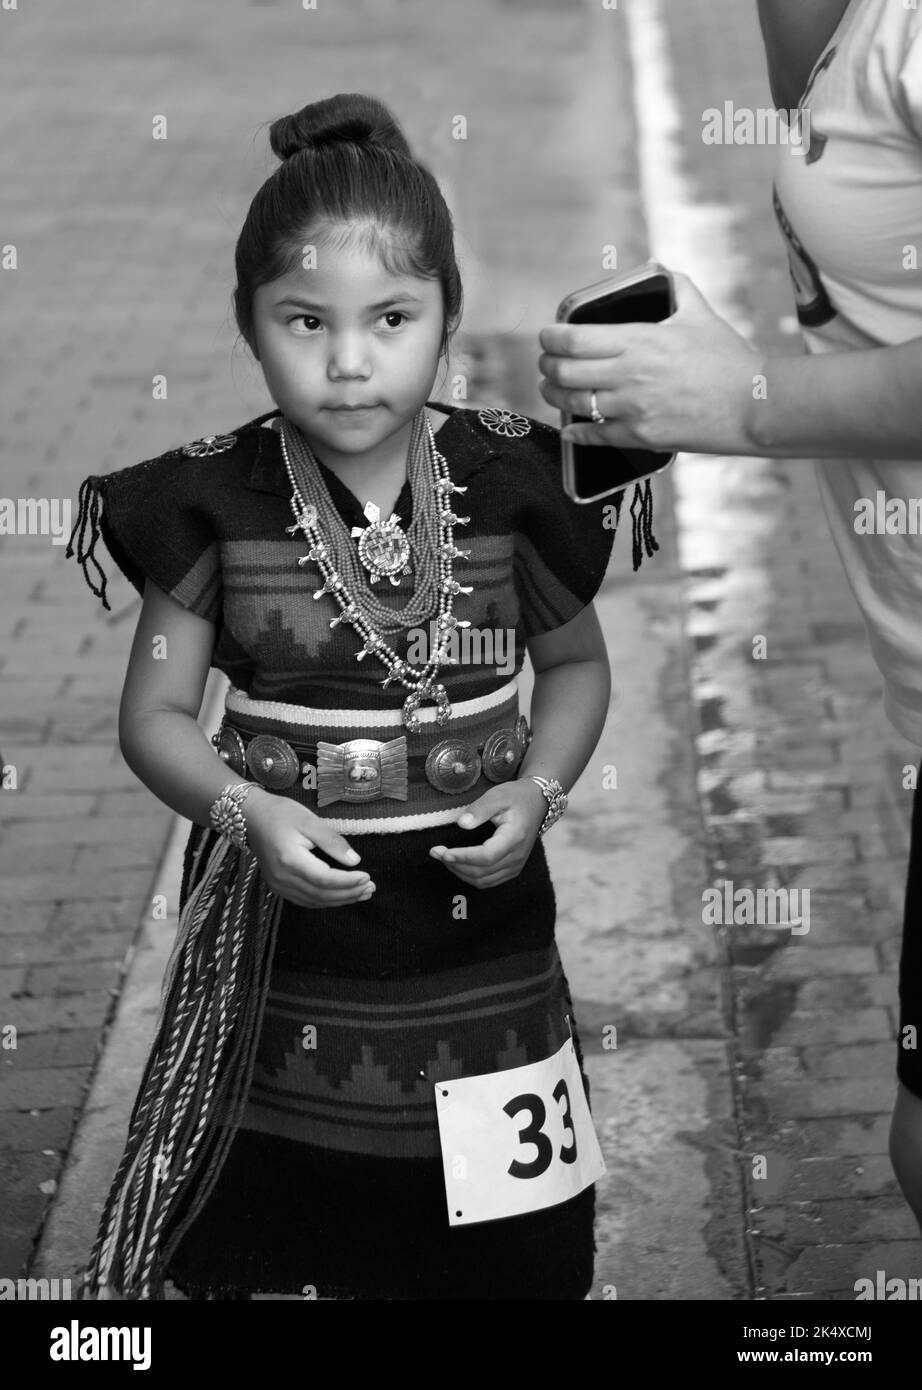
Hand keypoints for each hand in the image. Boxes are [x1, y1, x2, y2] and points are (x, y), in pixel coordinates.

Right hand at [243, 789, 373, 907]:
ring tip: (362, 893)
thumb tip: (355, 861)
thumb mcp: (310, 820)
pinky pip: (305, 900)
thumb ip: (332, 841)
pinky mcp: (278, 886)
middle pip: (321, 894)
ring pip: (314, 901)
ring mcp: (278, 885)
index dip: (348, 882)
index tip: (367, 876)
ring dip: (340, 900)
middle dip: (349, 893)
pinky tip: (340, 896)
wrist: (251, 817)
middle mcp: (282, 878)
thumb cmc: (281, 813)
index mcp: (290, 860)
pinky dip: (325, 900)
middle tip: (370, 888)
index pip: (325, 879)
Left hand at [428, 779, 548, 888]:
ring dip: (459, 872)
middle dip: (455, 864)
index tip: (443, 851)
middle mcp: (517, 856)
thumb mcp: (497, 795)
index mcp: (514, 837)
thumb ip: (480, 809)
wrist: (536, 803)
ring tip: (443, 857)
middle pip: (482, 871)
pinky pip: (488, 881)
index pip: (487, 856)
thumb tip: (462, 824)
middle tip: (435, 851)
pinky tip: (457, 864)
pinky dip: (469, 876)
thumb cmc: (515, 797)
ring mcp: (516, 866)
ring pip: (483, 880)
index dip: (463, 857)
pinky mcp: (512, 869)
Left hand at [538, 271, 763, 455]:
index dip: (551, 338)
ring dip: (554, 396)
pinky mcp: (641, 436)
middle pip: (565, 371)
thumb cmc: (729, 360)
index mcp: (638, 340)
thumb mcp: (701, 313)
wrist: (754, 405)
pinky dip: (576, 433)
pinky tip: (569, 429)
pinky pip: (595, 437)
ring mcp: (632, 408)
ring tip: (550, 390)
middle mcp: (628, 374)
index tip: (547, 336)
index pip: (574, 338)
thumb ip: (677, 287)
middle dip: (547, 366)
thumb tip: (660, 271)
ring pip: (574, 403)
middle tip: (546, 364)